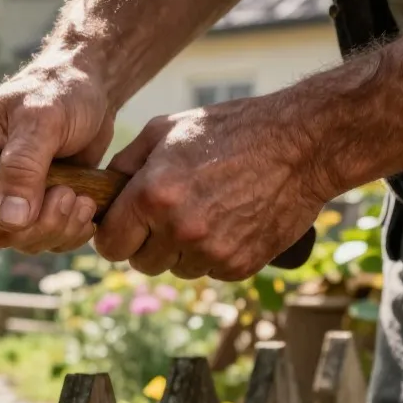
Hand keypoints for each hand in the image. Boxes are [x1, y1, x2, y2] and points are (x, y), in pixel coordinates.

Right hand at [0, 54, 115, 251]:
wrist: (92, 86)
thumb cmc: (60, 89)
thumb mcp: (42, 121)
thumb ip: (23, 169)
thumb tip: (10, 220)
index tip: (28, 213)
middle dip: (33, 230)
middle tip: (69, 198)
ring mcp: (7, 192)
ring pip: (21, 238)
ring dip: (56, 231)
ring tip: (84, 202)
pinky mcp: (36, 201)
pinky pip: (44, 236)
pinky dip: (68, 233)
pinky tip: (88, 210)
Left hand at [95, 97, 328, 279]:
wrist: (301, 144)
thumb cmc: (229, 130)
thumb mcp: (165, 131)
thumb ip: (125, 164)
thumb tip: (100, 192)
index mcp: (152, 196)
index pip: (110, 245)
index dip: (113, 236)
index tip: (124, 227)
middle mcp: (179, 229)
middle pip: (141, 263)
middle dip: (147, 244)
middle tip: (166, 217)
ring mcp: (212, 251)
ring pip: (176, 270)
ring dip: (181, 251)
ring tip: (203, 213)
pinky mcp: (240, 264)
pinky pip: (210, 272)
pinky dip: (214, 254)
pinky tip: (228, 221)